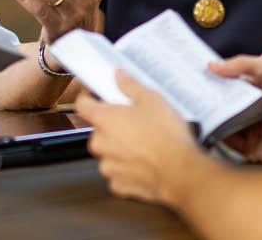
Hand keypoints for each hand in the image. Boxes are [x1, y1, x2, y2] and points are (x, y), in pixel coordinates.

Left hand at [74, 71, 201, 203]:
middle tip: (134, 118)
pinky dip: (129, 168)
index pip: (82, 104)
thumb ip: (130, 85)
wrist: (179, 171)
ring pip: (109, 152)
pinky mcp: (120, 185)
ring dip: (121, 147)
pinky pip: (119, 172)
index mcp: (103, 120)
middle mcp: (101, 144)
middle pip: (98, 129)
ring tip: (144, 141)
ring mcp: (109, 166)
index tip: (98, 95)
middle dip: (113, 124)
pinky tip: (146, 161)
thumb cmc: (165, 135)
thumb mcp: (151, 99)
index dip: (89, 97)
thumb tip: (120, 76)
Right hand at [209, 56, 261, 162]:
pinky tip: (213, 126)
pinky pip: (229, 140)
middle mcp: (256, 108)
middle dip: (212, 96)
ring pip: (225, 120)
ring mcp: (253, 127)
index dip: (219, 77)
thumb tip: (216, 65)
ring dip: (213, 115)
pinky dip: (219, 134)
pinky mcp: (251, 146)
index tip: (202, 74)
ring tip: (200, 108)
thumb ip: (244, 63)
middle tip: (196, 91)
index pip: (234, 81)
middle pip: (227, 101)